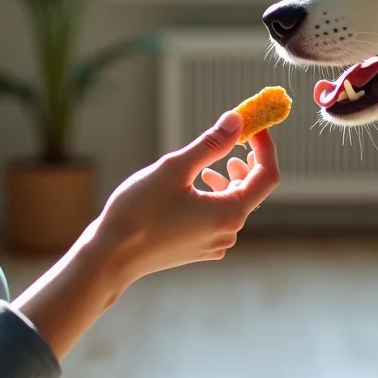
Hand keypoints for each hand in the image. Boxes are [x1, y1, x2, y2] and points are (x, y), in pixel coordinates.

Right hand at [91, 110, 279, 283]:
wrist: (110, 256)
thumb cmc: (140, 211)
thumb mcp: (175, 168)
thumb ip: (211, 144)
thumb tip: (236, 121)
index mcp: (229, 213)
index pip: (267, 176)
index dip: (265, 147)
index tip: (253, 125)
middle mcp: (228, 233)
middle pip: (253, 192)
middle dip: (246, 164)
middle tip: (234, 142)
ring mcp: (214, 244)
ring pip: (234, 206)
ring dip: (227, 182)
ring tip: (207, 168)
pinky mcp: (199, 249)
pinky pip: (218, 219)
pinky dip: (214, 199)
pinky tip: (194, 189)